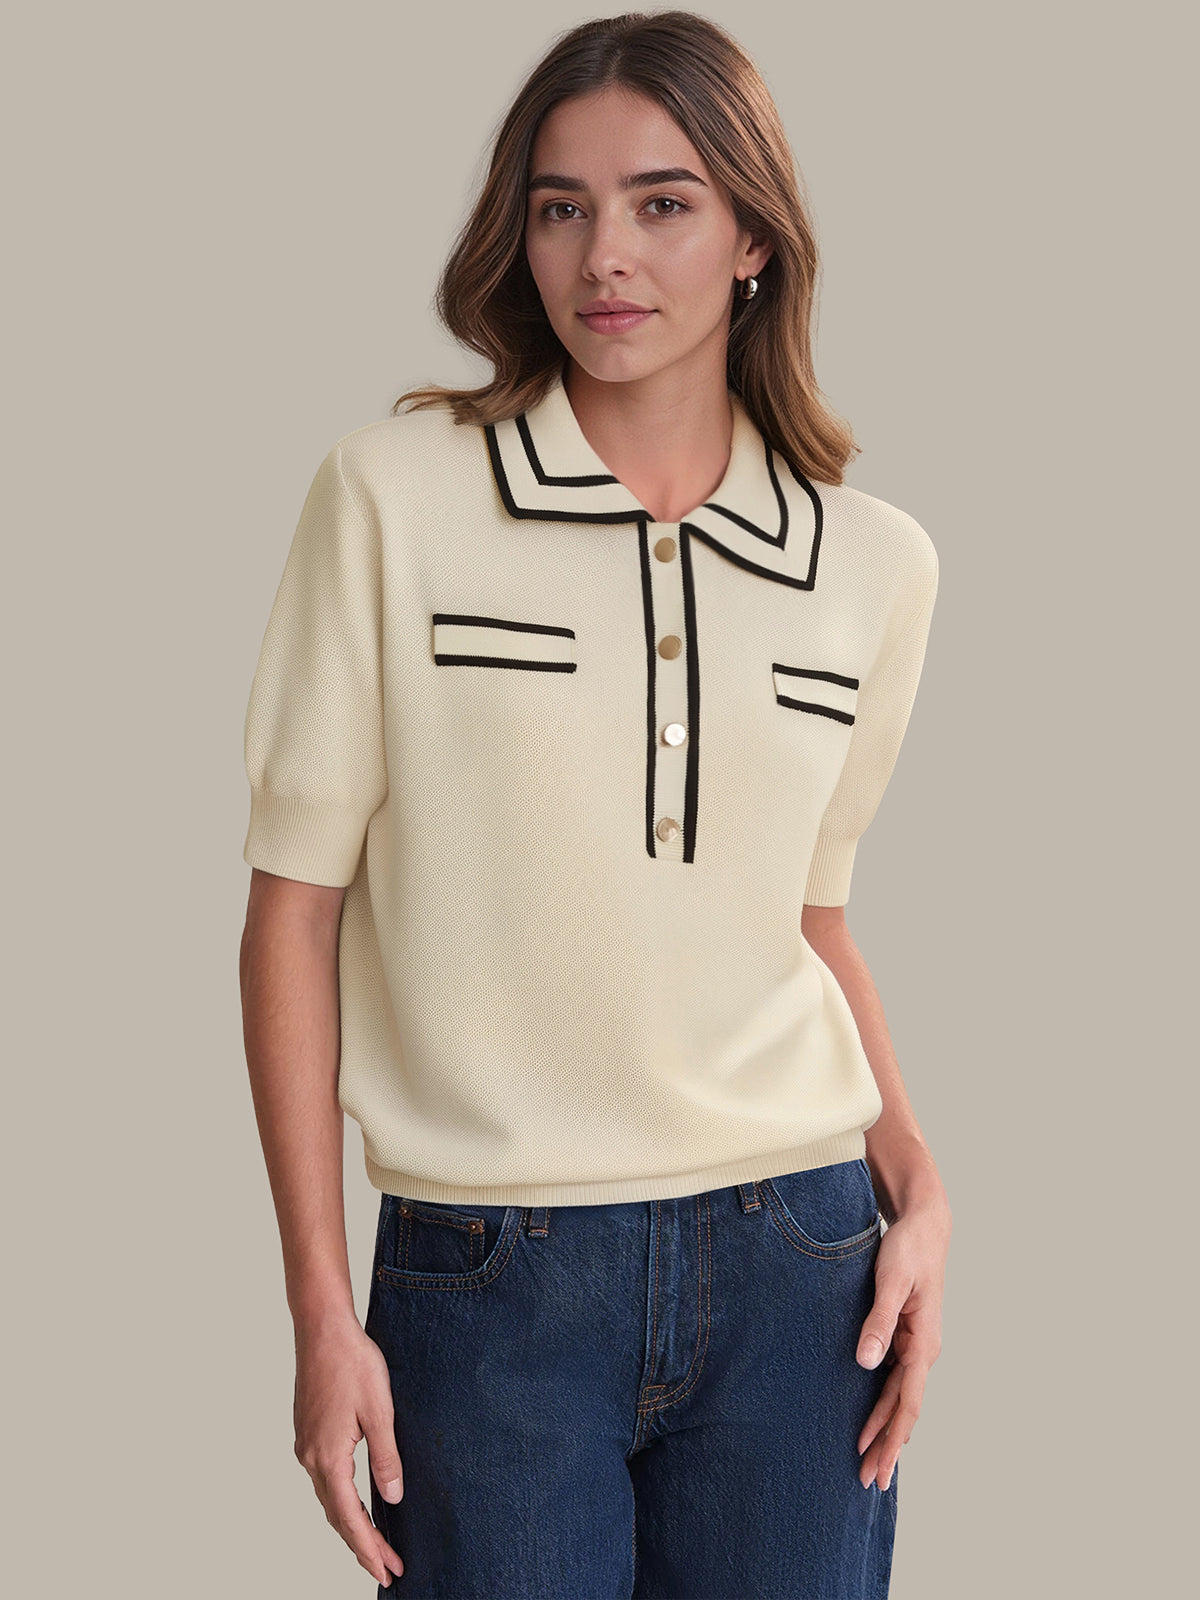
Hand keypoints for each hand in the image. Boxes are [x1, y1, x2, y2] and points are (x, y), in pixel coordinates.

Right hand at [292, 1314, 405, 1587]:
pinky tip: (357, 1501)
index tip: (387, 1571)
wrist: (322, 1329)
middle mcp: (311, 1457)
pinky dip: (342, 1500)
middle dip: (362, 1545)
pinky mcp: (308, 1432)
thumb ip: (386, 1457)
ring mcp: (306, 1445)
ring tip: (376, 1544)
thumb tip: (392, 1496)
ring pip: (330, 1498)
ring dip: (352, 1524)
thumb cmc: (353, 1363)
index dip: (369, 1548)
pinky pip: (326, 1479)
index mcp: (329, 1457)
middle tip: (388, 1569)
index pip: (351, 1517)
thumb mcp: (380, 1411)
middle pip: (337, 1515)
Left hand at [854, 1193, 950, 1490]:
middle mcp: (923, 1351)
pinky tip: (873, 1424)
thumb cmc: (907, 1250)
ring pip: (900, 1400)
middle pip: (904, 1411)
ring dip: (885, 1432)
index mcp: (923, 1343)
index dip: (892, 1439)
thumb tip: (867, 1362)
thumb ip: (878, 1321)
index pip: (908, 1403)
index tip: (877, 1466)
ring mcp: (916, 1347)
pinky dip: (884, 1408)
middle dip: (887, 1448)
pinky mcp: (905, 1339)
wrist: (924, 1226)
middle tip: (868, 1483)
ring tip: (866, 1463)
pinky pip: (895, 1383)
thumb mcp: (891, 1281)